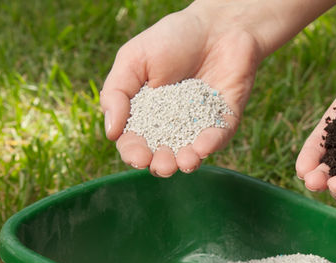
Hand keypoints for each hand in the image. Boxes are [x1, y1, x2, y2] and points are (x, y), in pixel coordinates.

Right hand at [100, 5, 260, 176]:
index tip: (137, 155)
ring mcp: (200, 125)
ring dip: (185, 163)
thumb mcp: (133, 59)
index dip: (134, 152)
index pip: (135, 142)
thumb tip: (110, 132)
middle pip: (162, 155)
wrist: (216, 24)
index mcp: (146, 114)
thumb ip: (117, 93)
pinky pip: (219, 138)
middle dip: (161, 164)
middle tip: (161, 165)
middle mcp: (172, 126)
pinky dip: (210, 144)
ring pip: (191, 154)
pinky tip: (202, 148)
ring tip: (182, 163)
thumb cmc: (172, 39)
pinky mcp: (225, 120)